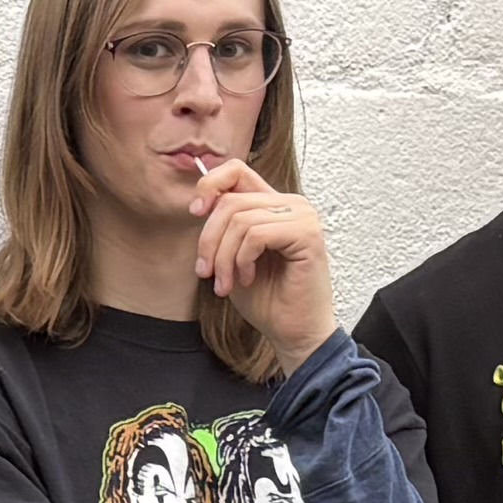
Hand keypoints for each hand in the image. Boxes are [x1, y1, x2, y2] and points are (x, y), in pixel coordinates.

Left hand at [190, 159, 341, 373]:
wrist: (293, 331)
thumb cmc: (266, 298)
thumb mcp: (231, 255)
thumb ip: (223, 226)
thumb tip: (200, 202)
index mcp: (274, 204)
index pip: (236, 170)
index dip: (209, 184)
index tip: (195, 212)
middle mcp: (291, 204)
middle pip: (230, 201)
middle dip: (209, 240)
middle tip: (206, 273)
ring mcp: (302, 216)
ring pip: (239, 220)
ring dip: (223, 257)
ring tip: (227, 283)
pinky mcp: (307, 234)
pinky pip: (256, 234)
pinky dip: (242, 260)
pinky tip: (247, 278)